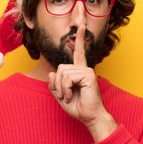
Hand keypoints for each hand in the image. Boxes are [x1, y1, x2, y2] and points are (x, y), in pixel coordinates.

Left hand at [48, 25, 117, 141]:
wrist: (89, 117)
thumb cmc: (77, 107)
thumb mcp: (60, 95)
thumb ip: (54, 84)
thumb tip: (52, 73)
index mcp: (79, 72)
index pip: (78, 53)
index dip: (79, 40)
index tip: (82, 26)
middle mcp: (84, 69)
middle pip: (60, 69)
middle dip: (58, 84)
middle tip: (65, 96)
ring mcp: (86, 71)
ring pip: (63, 73)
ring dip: (62, 88)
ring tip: (69, 97)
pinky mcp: (88, 75)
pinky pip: (68, 78)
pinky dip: (66, 89)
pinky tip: (72, 95)